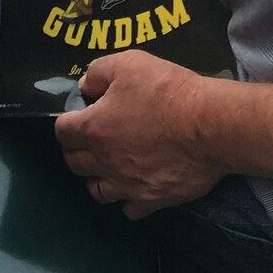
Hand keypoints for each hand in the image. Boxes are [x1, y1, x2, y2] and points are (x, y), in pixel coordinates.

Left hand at [54, 51, 223, 217]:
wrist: (209, 125)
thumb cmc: (167, 90)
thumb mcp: (128, 63)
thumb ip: (97, 73)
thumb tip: (85, 88)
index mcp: (94, 128)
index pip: (62, 132)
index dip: (67, 123)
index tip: (78, 117)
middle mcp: (104, 161)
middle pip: (75, 163)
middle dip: (77, 150)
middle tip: (92, 139)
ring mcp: (127, 185)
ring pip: (97, 191)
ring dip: (97, 178)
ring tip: (109, 165)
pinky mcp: (152, 201)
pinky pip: (128, 209)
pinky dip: (127, 199)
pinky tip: (135, 185)